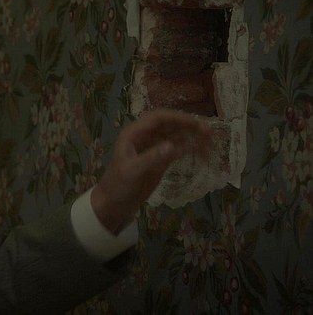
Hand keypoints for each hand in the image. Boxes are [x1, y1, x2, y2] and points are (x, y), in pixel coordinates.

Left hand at [91, 109, 212, 233]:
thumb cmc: (119, 186)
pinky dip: (189, 149)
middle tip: (209, 133)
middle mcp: (144, 137)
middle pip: (169, 125)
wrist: (114, 205)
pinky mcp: (160, 160)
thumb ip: (152, 158)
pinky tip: (202, 153)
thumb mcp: (133, 172)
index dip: (178, 118)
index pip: (158, 118)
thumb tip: (174, 146)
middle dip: (188, 126)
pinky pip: (176, 150)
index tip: (197, 124)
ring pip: (175, 136)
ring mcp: (153, 148)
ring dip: (192, 137)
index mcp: (134, 134)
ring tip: (210, 142)